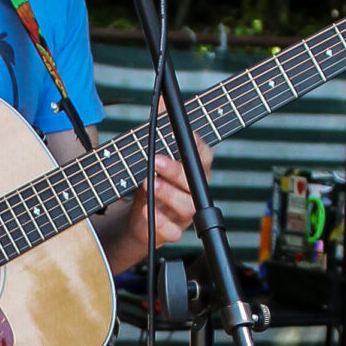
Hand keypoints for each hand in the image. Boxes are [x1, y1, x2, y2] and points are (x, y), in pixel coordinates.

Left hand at [109, 142, 206, 271]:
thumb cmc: (150, 186)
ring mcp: (185, 214)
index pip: (204, 158)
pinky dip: (161, 222)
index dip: (199, 147)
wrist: (140, 219)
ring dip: (169, 194)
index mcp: (193, 173)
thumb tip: (156, 113)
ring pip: (187, 206)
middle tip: (156, 160)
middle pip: (194, 182)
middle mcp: (193, 193)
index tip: (189, 136)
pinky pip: (173, 231)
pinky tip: (148, 211)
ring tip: (150, 183)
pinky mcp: (174, 231)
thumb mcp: (150, 164)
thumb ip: (155, 142)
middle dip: (176, 170)